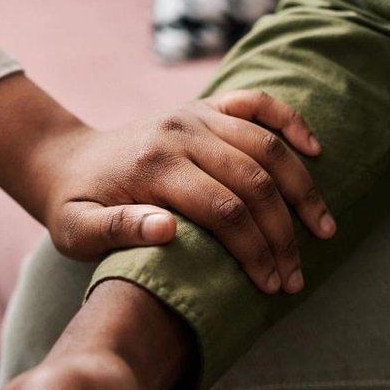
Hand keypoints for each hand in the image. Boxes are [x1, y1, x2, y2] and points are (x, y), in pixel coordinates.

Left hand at [34, 90, 334, 294]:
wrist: (65, 161)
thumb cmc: (74, 206)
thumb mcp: (77, 229)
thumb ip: (115, 230)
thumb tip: (166, 230)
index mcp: (154, 166)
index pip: (224, 210)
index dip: (254, 250)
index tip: (272, 285)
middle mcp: (181, 133)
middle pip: (253, 182)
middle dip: (282, 234)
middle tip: (296, 276)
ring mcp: (196, 115)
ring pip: (267, 148)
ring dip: (301, 191)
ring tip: (324, 230)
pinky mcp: (205, 106)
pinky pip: (258, 104)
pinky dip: (291, 122)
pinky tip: (316, 151)